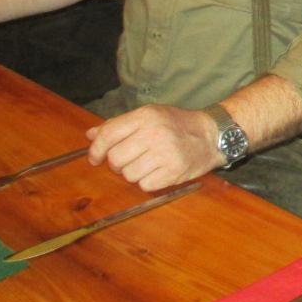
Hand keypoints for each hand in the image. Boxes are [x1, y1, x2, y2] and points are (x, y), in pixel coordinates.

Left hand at [86, 104, 222, 191]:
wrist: (211, 135)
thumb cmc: (176, 125)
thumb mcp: (149, 116)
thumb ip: (119, 125)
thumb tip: (90, 135)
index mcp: (146, 116)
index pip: (108, 135)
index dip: (96, 150)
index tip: (95, 158)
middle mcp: (154, 133)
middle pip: (115, 159)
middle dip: (117, 164)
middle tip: (129, 160)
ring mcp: (165, 153)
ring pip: (128, 175)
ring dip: (134, 173)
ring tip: (148, 164)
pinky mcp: (174, 171)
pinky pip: (144, 185)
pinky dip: (148, 181)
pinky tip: (159, 171)